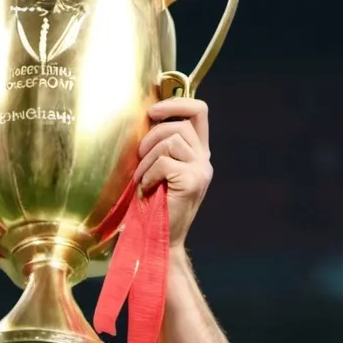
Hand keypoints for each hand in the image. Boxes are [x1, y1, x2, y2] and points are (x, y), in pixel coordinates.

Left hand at [134, 97, 212, 245]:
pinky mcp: (192, 181)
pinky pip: (164, 162)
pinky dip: (148, 174)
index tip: (153, 111)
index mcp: (197, 152)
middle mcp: (203, 159)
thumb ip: (160, 146)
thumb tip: (146, 118)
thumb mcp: (159, 170)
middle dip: (152, 136)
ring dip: (147, 159)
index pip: (199, 111)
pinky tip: (147, 189)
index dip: (176, 102)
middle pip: (180, 124)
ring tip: (142, 179)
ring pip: (170, 141)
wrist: (160, 240)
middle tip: (139, 157)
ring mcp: (200, 170)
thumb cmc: (152, 206)